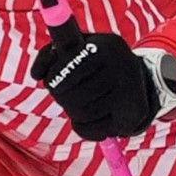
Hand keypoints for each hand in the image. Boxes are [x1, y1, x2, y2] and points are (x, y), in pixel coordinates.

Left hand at [32, 26, 175, 141]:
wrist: (138, 78)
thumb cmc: (95, 61)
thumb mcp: (76, 47)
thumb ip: (51, 54)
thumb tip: (37, 75)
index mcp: (107, 44)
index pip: (68, 66)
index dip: (53, 78)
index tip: (50, 82)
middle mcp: (123, 65)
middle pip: (70, 94)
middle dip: (61, 97)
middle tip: (65, 95)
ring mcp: (130, 91)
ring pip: (80, 113)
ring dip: (73, 112)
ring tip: (81, 104)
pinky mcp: (134, 114)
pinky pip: (93, 131)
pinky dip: (84, 128)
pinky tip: (91, 119)